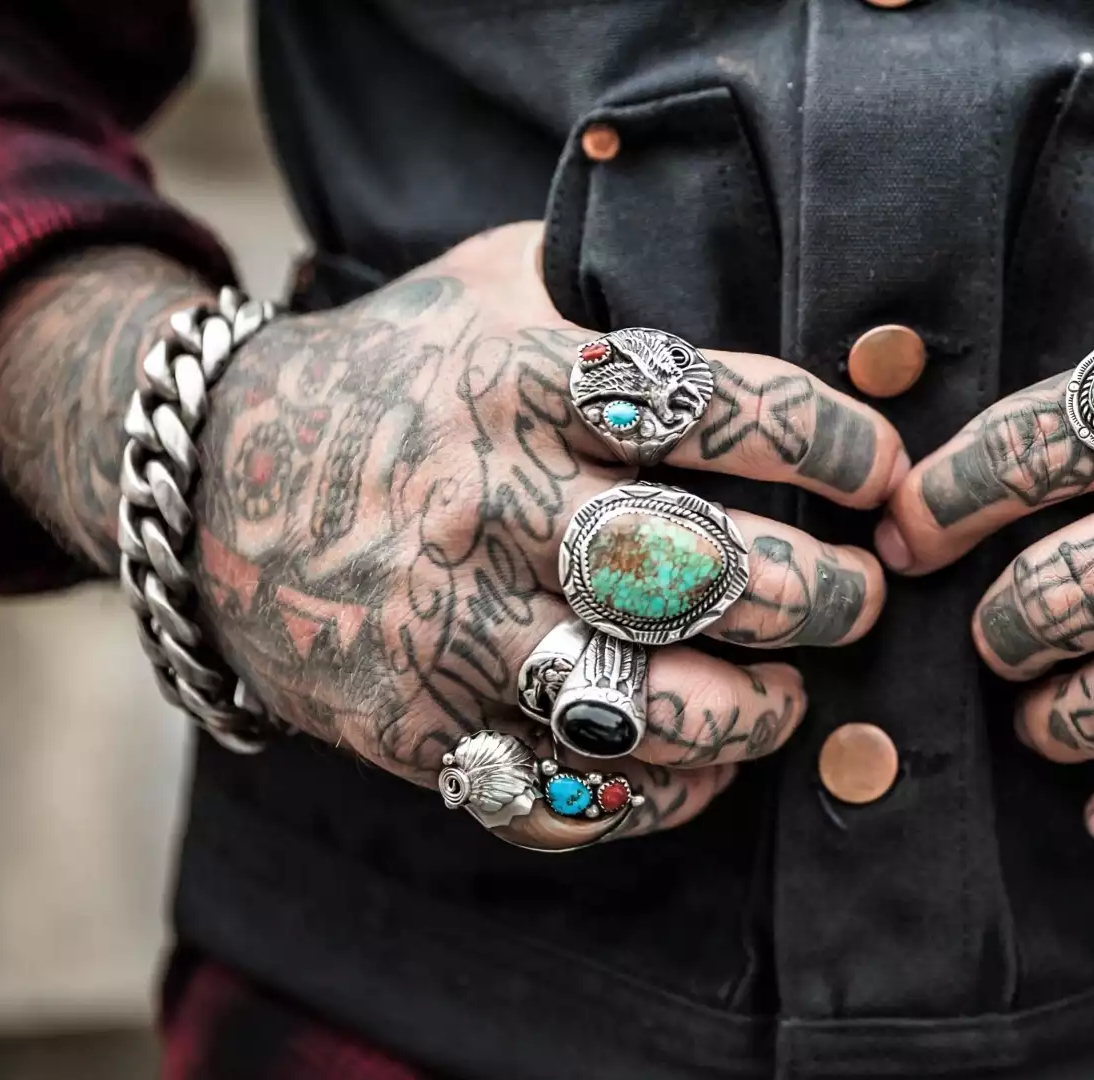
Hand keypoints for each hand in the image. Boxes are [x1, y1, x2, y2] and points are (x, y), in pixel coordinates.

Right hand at [0, 222, 906, 850]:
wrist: (209, 484)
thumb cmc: (398, 376)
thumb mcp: (496, 283)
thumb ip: (623, 285)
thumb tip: (803, 314)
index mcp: (519, 380)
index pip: (712, 409)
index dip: (829, 443)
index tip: (884, 471)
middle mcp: (488, 505)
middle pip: (699, 571)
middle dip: (824, 596)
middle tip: (865, 596)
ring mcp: (447, 627)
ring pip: (642, 706)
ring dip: (754, 714)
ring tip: (789, 695)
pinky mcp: (415, 729)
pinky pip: (565, 799)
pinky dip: (660, 799)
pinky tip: (705, 765)